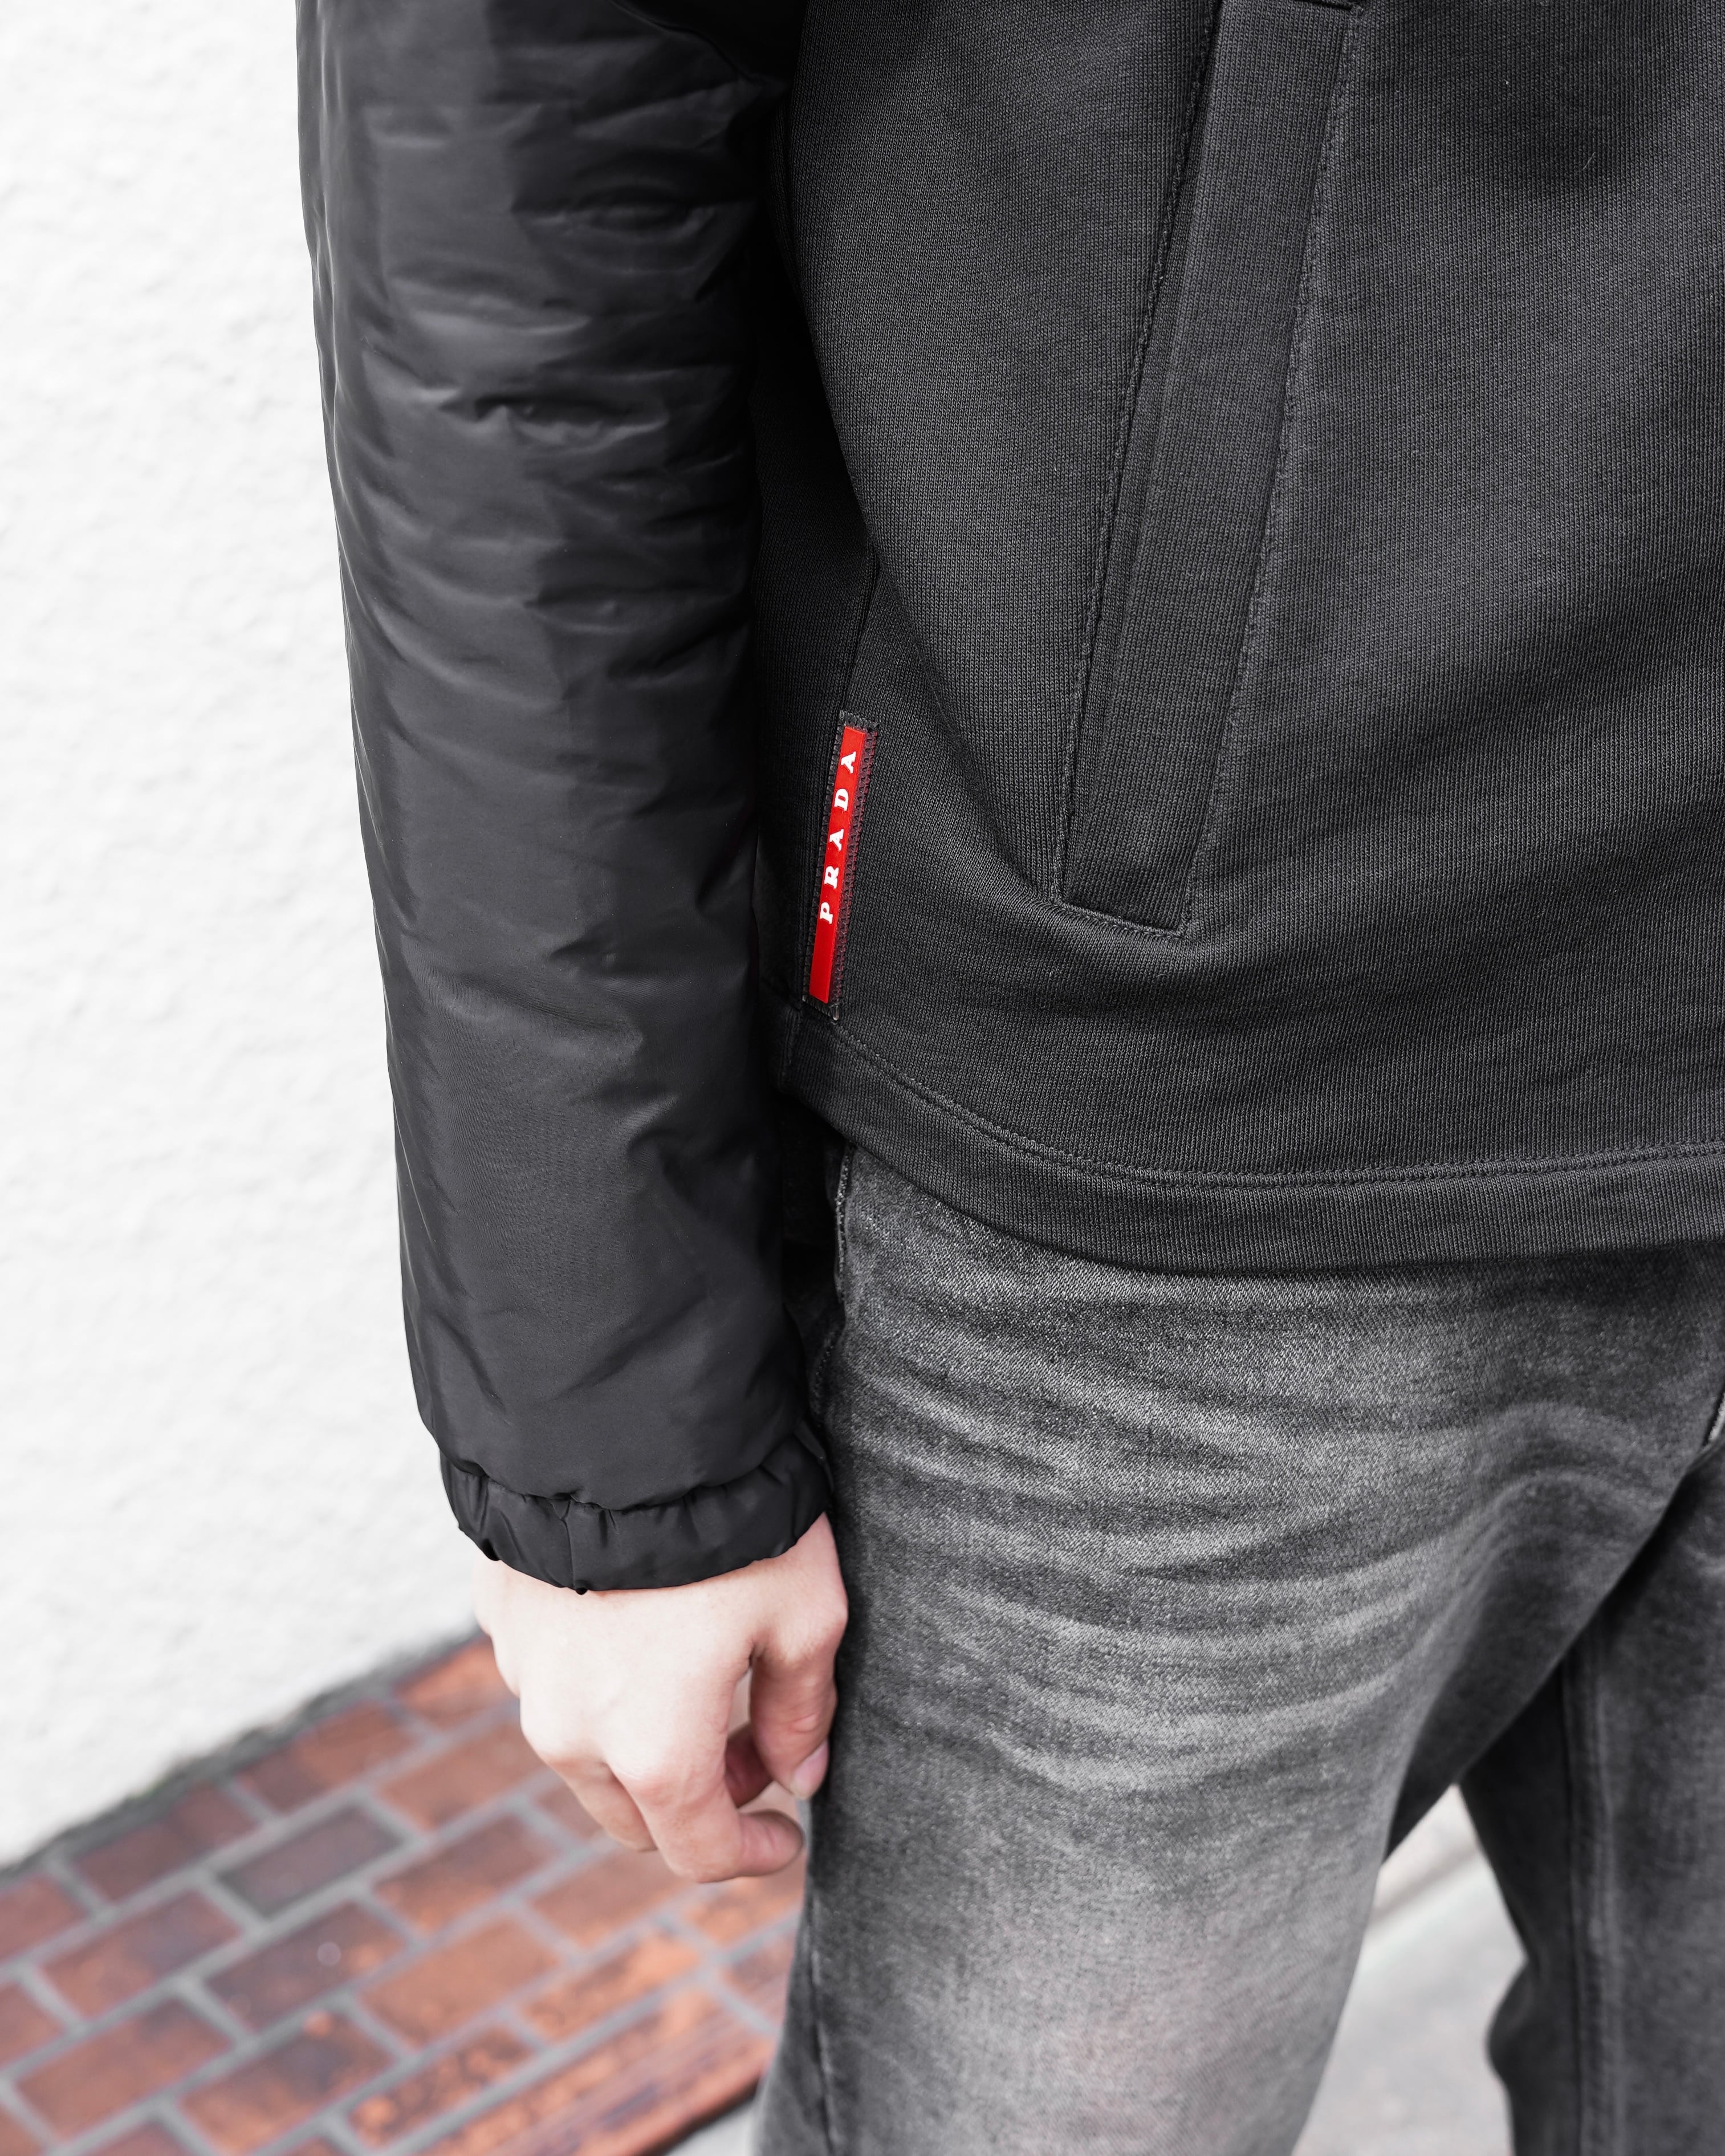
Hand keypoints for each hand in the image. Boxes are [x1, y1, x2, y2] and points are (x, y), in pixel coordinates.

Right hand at [473, 1516, 846, 1882]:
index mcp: (651, 1751)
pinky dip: (596, 1678)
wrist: (621, 1421)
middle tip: (752, 1753)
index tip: (787, 1836)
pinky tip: (642, 1624)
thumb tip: (799, 1775)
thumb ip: (802, 1710)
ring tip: (701, 1682)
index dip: (752, 1856)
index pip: (698, 1849)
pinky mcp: (500, 1616)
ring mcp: (524, 1674)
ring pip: (586, 1751)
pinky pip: (550, 1676)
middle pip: (634, 1815)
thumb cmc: (731, 1522)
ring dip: (642, 1742)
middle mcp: (571, 1732)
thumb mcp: (805, 1615)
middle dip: (698, 1802)